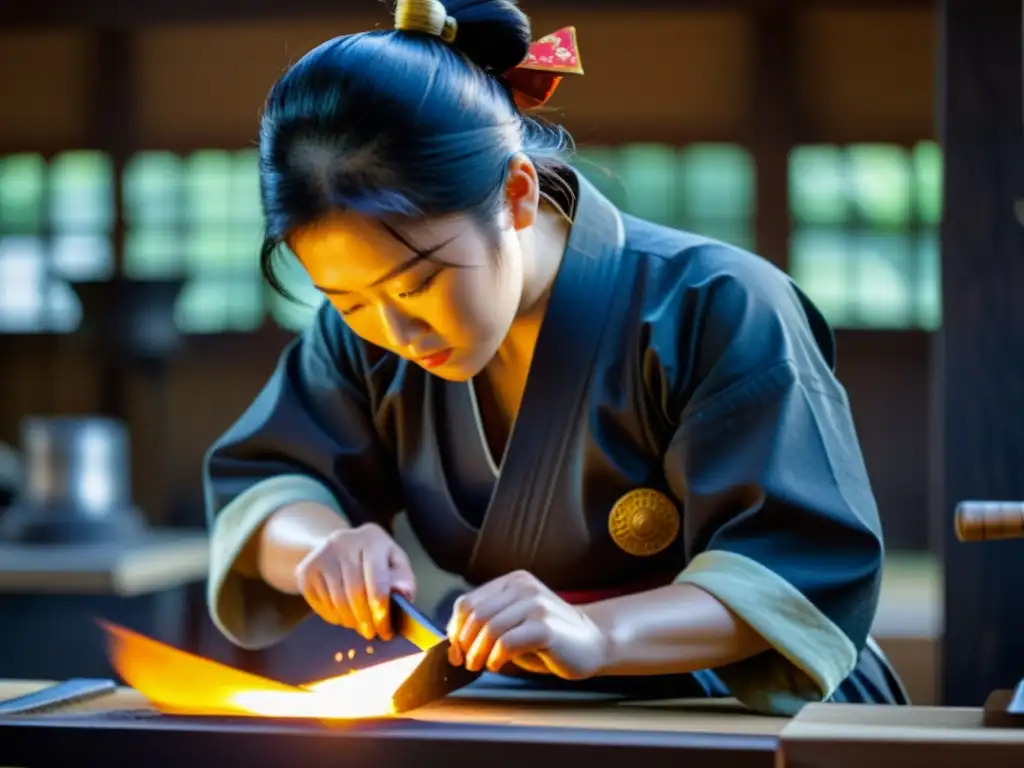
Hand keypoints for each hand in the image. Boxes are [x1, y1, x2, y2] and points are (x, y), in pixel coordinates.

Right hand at [295, 523, 415, 641]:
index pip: (377, 581)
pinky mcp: (305, 569)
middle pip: (354, 592)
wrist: (340, 547)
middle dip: (365, 619)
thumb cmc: (376, 561)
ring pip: (336, 600)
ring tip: (359, 625)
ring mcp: (321, 554)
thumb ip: (403, 581)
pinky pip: (319, 603)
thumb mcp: (396, 565)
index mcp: (372, 539)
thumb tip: (403, 594)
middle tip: (371, 633)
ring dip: (349, 620)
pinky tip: (343, 615)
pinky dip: (333, 616)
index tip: (385, 630)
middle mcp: (344, 541)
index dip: (381, 610)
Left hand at [446, 571, 609, 679]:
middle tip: (466, 662)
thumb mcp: (515, 622)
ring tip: (482, 665)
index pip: (468, 602)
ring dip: (478, 653)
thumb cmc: (549, 637)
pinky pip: (507, 643)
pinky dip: (495, 658)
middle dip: (464, 643)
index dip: (455, 628)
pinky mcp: (546, 626)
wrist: (593, 641)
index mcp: (513, 582)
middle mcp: (523, 588)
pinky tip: (498, 665)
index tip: (455, 650)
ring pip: (489, 628)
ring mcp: (536, 605)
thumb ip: (489, 622)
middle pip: (476, 615)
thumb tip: (455, 641)